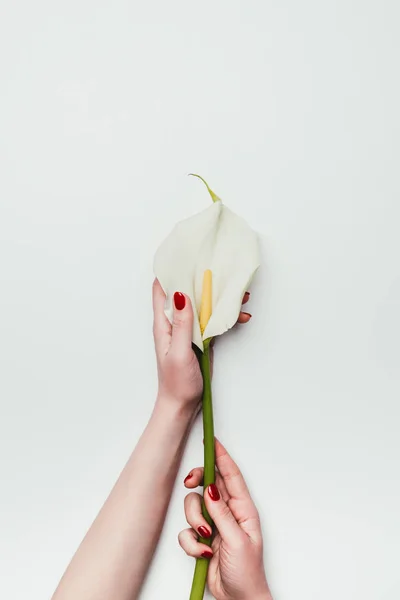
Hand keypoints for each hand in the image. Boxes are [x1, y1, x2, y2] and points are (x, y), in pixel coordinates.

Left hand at [152, 280, 251, 411]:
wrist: (182, 405)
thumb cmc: (176, 382)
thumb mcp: (179, 352)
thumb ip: (182, 324)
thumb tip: (181, 294)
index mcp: (164, 323)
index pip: (161, 290)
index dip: (169, 271)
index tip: (184, 255)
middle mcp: (175, 323)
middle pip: (187, 293)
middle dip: (203, 281)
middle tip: (221, 270)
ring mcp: (189, 330)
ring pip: (204, 306)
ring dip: (221, 299)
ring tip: (240, 295)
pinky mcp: (201, 339)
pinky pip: (214, 321)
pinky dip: (227, 317)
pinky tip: (241, 316)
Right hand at [179, 439, 271, 599]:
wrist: (238, 599)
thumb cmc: (247, 573)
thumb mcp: (237, 540)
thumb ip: (221, 514)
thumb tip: (212, 489)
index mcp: (243, 509)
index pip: (231, 475)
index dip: (221, 456)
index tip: (211, 440)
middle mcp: (227, 512)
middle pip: (208, 483)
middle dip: (197, 482)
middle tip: (190, 483)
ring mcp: (214, 524)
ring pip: (193, 506)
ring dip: (194, 521)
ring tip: (205, 537)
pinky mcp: (201, 538)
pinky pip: (186, 530)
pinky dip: (190, 541)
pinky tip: (202, 551)